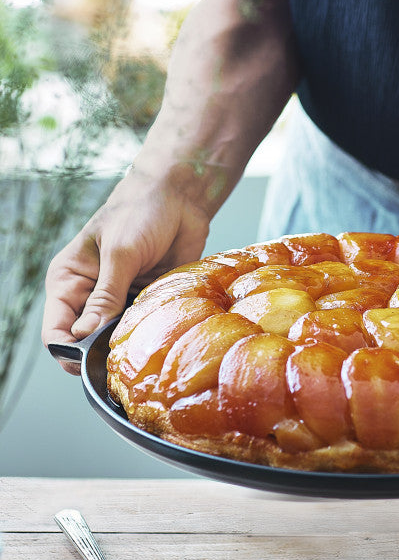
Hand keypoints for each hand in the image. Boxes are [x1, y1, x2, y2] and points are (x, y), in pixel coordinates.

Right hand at [42, 163, 210, 372]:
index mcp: (69, 281)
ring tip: (146, 345)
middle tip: (125, 356)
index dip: (69, 352)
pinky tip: (164, 333)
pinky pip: (146, 328)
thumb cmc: (140, 213)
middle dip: (103, 354)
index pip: (57, 331)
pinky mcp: (148, 300)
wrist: (180, 197)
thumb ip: (106, 295)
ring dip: (130, 344)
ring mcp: (122, 300)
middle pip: (87, 343)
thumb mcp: (120, 253)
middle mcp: (91, 296)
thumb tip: (86, 337)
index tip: (92, 362)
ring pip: (118, 339)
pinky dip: (152, 333)